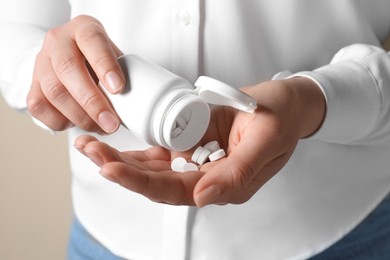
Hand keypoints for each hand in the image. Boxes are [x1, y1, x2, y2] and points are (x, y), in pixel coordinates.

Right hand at [27, 15, 124, 133]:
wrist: (71, 59)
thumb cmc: (99, 60)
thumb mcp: (116, 58)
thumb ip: (124, 73)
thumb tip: (139, 103)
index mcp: (83, 29)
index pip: (92, 40)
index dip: (105, 65)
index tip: (118, 89)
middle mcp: (58, 42)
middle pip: (68, 69)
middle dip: (92, 101)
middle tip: (111, 123)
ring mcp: (41, 63)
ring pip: (54, 92)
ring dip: (80, 117)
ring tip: (101, 128)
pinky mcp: (32, 86)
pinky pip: (40, 108)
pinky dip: (63, 121)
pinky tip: (80, 123)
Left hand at [75, 77, 325, 205]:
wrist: (286, 101)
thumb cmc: (280, 117)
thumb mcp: (266, 141)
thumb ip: (237, 173)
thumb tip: (201, 199)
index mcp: (226, 183)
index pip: (178, 191)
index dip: (143, 183)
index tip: (112, 170)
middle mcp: (207, 177)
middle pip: (157, 181)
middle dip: (121, 170)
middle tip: (91, 153)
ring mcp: (198, 160)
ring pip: (153, 168)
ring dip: (121, 160)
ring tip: (90, 147)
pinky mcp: (192, 143)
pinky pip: (160, 150)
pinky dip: (135, 149)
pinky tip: (112, 146)